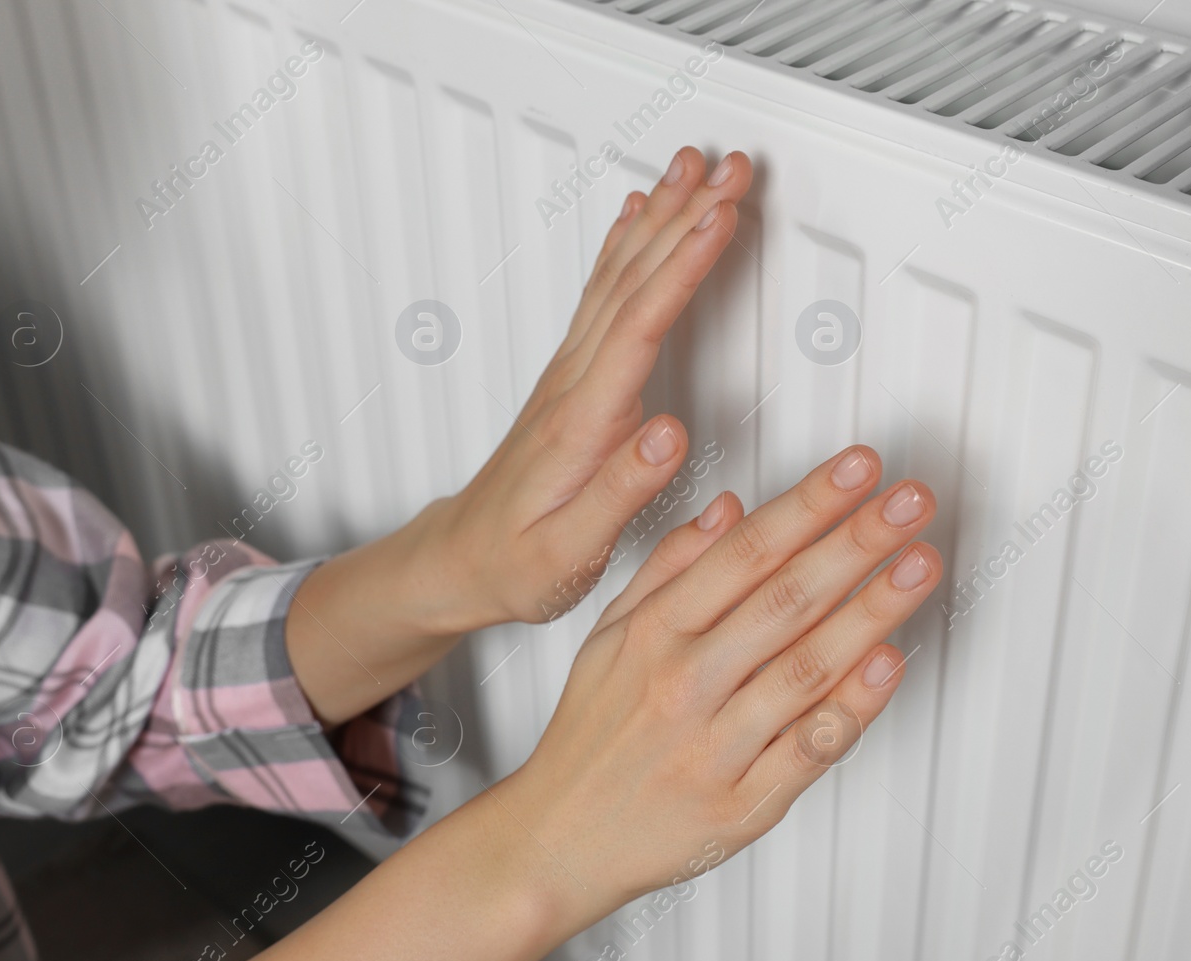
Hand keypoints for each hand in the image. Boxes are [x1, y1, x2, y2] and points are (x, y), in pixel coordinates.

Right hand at [202, 449, 941, 960]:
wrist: (557, 840)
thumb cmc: (589, 737)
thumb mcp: (608, 635)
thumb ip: (669, 568)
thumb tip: (730, 508)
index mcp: (653, 633)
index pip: (745, 552)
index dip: (809, 504)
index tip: (860, 469)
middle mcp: (684, 682)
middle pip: (785, 599)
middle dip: (856, 542)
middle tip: (911, 501)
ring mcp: (715, 746)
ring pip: (806, 667)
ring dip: (872, 612)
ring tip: (920, 565)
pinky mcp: (741, 806)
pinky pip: (807, 751)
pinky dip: (852, 708)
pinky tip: (889, 665)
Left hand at [429, 146, 754, 628]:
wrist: (460, 561)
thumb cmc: (515, 564)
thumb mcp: (569, 550)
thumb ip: (622, 492)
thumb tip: (670, 435)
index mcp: (581, 423)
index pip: (639, 326)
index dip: (682, 267)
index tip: (719, 218)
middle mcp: (572, 384)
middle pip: (634, 279)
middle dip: (686, 215)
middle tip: (730, 167)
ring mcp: (569, 374)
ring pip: (619, 273)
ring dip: (661, 215)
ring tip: (694, 167)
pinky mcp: (571, 377)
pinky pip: (603, 291)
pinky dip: (626, 243)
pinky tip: (639, 216)